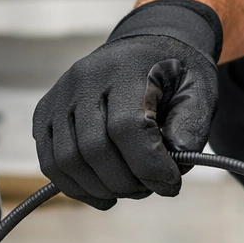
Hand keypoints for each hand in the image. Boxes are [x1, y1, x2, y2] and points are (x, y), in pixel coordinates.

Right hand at [33, 0, 221, 208]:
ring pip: (67, 160)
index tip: (170, 184)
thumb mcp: (199, 91)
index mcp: (126, 67)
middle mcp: (84, 78)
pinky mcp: (44, 113)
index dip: (148, 166)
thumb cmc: (174, 76)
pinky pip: (50, 162)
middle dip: (126, 183)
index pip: (126, 127)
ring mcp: (59, 95)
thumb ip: (190, 127)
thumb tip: (172, 167)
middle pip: (93, 148)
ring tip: (130, 189)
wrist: (146, 49)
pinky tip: (104, 193)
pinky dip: (77, 187)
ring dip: (101, 189)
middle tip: (150, 188)